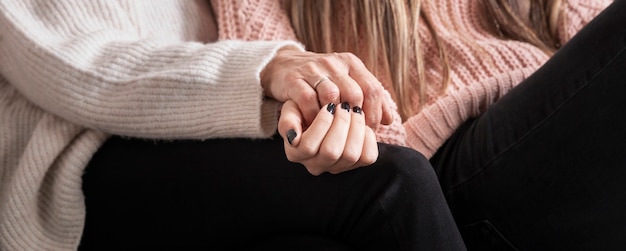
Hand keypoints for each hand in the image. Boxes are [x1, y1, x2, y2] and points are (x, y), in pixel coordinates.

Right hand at [261, 46, 392, 128]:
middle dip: (356, 120)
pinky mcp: (293, 79)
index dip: (374, 113)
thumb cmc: (319, 81)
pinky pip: (308, 99)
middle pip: (355, 93)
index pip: (373, 88)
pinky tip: (315, 125)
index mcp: (351, 63)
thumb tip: (388, 120)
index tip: (371, 131)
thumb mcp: (345, 83)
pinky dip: (314, 116)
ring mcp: (313, 70)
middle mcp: (334, 63)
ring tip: (335, 132)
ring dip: (334, 118)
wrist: (282, 66)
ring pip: (332, 95)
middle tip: (353, 136)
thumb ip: (368, 98)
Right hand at [278, 100, 377, 174]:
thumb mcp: (291, 110)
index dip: (322, 123)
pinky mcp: (356, 165)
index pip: (308, 145)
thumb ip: (287, 120)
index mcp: (295, 153)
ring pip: (351, 156)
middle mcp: (314, 165)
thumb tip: (294, 136)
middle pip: (331, 152)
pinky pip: (368, 157)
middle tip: (344, 106)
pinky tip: (361, 124)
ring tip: (354, 111)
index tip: (329, 106)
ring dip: (356, 128)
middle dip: (341, 123)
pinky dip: (368, 137)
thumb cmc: (304, 109)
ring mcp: (336, 168)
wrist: (320, 116)